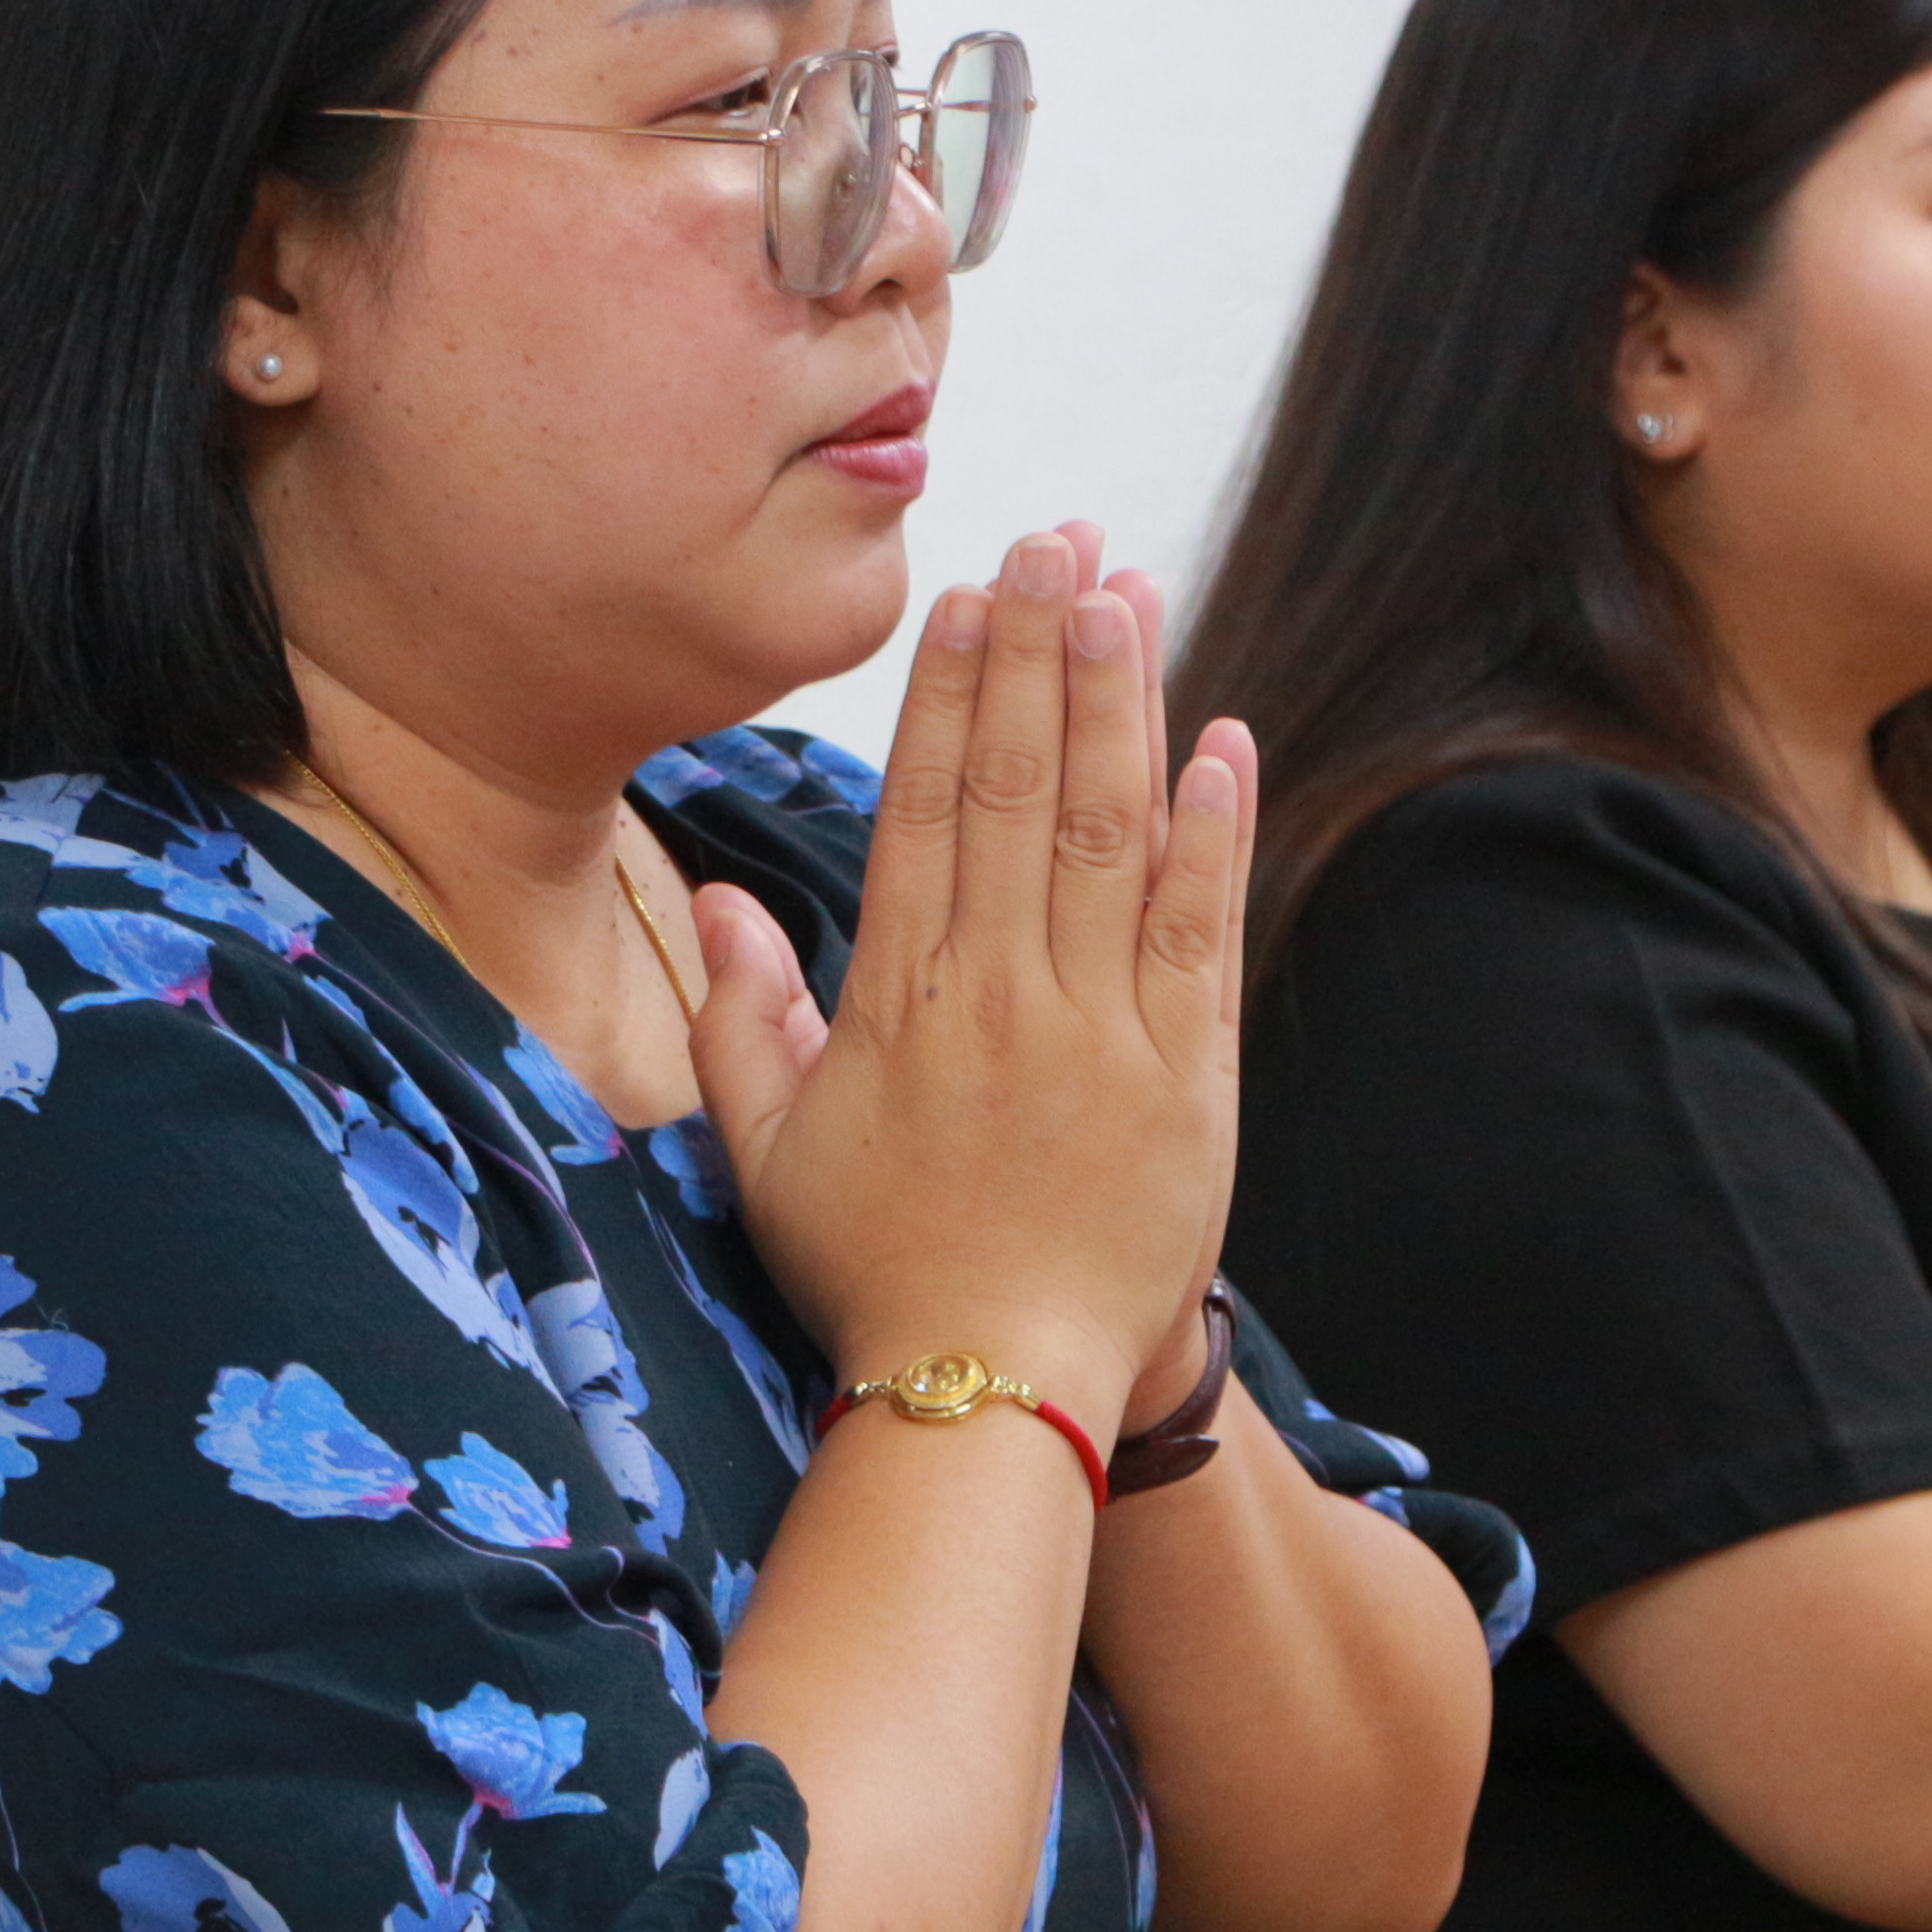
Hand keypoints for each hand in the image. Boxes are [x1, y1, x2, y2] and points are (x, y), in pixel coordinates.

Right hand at [685, 526, 1251, 1436]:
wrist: (998, 1393)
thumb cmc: (875, 1276)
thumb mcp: (767, 1154)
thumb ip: (735, 1021)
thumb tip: (712, 898)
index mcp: (897, 1002)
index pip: (927, 810)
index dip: (950, 693)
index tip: (968, 596)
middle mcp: (998, 997)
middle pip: (1022, 790)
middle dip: (1040, 652)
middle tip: (1058, 538)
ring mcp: (1099, 1033)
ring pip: (1111, 834)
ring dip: (1121, 704)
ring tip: (1127, 592)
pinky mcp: (1187, 1079)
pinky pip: (1201, 931)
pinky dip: (1213, 831)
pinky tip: (1219, 739)